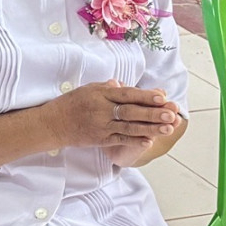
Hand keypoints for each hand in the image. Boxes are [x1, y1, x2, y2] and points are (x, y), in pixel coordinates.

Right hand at [46, 83, 183, 151]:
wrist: (53, 123)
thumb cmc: (72, 103)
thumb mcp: (88, 89)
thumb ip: (108, 88)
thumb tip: (125, 85)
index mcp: (100, 94)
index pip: (127, 94)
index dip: (145, 95)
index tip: (162, 96)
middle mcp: (102, 110)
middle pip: (131, 112)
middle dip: (153, 113)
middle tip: (171, 113)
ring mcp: (101, 126)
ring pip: (129, 127)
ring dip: (150, 128)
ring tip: (168, 128)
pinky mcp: (100, 139)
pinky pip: (121, 140)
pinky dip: (135, 141)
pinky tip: (149, 141)